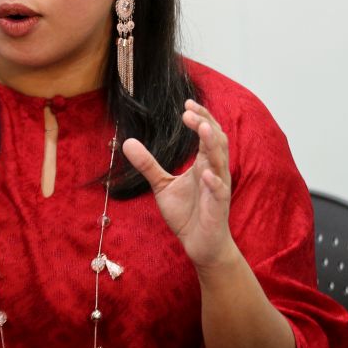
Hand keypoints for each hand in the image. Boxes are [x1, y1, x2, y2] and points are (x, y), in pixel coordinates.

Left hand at [122, 100, 233, 269]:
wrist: (200, 244)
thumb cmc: (187, 213)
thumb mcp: (162, 185)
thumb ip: (147, 164)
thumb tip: (126, 141)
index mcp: (204, 163)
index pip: (207, 133)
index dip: (200, 117)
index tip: (186, 104)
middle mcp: (215, 170)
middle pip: (216, 140)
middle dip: (205, 123)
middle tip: (188, 111)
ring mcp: (218, 187)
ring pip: (220, 161)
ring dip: (212, 144)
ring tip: (201, 128)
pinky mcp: (218, 207)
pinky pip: (218, 191)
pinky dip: (213, 182)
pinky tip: (204, 174)